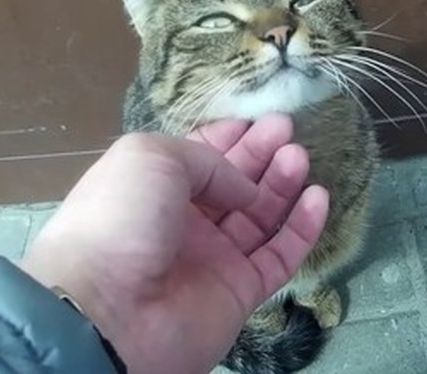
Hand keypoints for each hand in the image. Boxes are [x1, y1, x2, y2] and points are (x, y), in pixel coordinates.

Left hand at [19, 114, 329, 373]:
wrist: (108, 309)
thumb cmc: (120, 217)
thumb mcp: (153, 156)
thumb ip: (207, 158)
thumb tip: (245, 188)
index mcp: (151, 188)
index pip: (198, 157)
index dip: (228, 137)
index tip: (259, 118)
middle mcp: (182, 222)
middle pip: (233, 183)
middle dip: (261, 154)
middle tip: (288, 128)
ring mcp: (212, 259)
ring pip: (259, 217)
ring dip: (282, 185)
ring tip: (300, 156)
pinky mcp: (239, 292)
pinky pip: (278, 257)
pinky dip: (301, 229)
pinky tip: (318, 197)